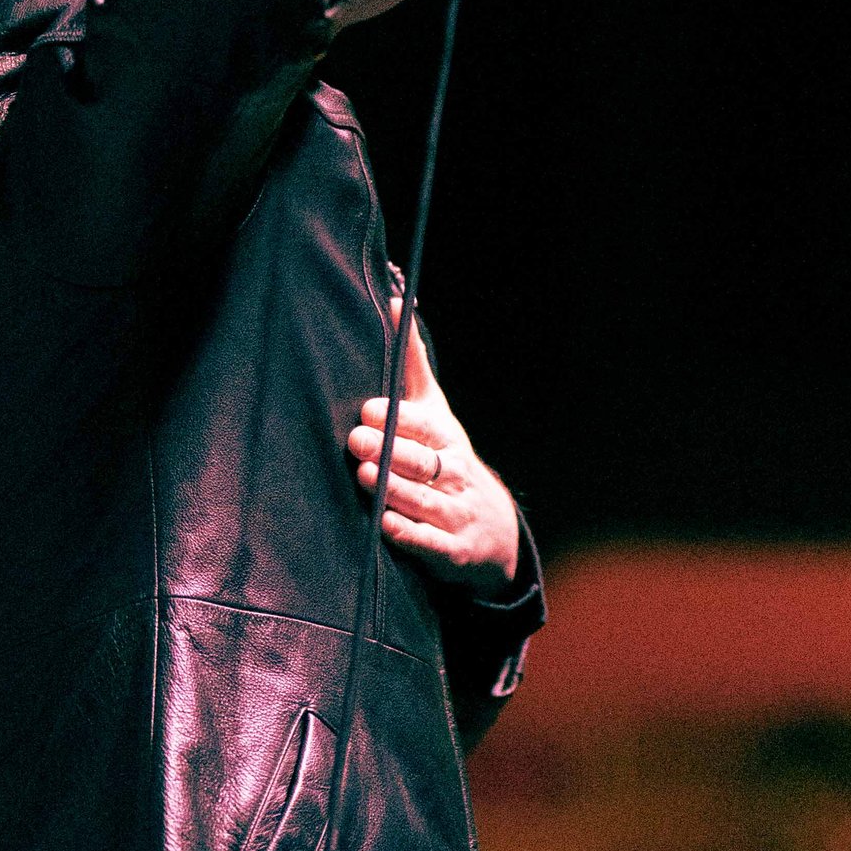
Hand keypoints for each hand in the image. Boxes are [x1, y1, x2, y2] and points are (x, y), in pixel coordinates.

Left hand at [349, 319, 521, 583]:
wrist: (492, 528)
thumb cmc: (448, 458)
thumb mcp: (437, 411)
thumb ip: (411, 364)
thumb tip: (394, 300)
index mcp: (447, 438)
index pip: (424, 426)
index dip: (399, 418)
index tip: (370, 410)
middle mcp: (454, 474)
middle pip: (422, 461)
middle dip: (391, 451)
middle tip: (357, 441)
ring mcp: (455, 513)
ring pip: (423, 501)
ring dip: (394, 490)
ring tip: (365, 476)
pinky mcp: (453, 551)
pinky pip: (430, 543)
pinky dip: (409, 535)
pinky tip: (385, 525)